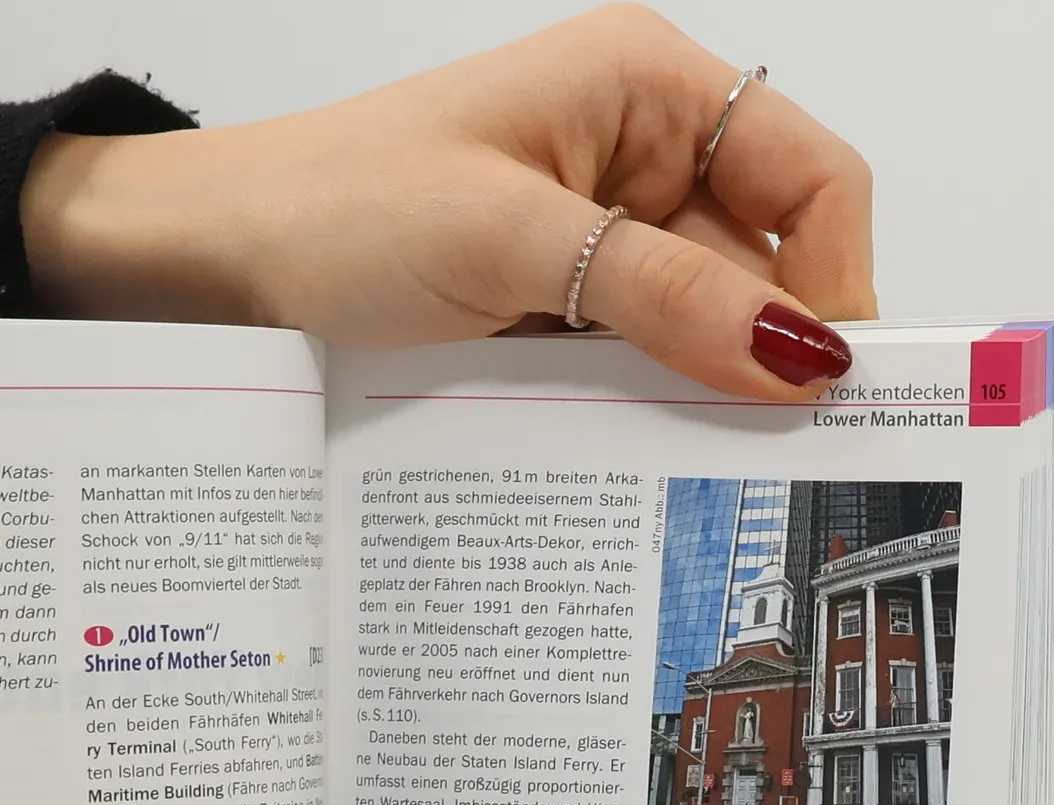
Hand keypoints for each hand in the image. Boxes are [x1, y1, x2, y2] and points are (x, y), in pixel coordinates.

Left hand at [23, 4, 873, 396]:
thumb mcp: (511, 243)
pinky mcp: (552, 309)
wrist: (218, 264)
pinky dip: (634, 408)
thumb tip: (800, 355)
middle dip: (763, 357)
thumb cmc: (339, 209)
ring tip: (687, 466)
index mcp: (646, 90)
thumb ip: (663, 296)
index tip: (828, 386)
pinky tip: (624, 454)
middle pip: (759, 266)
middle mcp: (636, 157)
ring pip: (695, 330)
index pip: (808, 177)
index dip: (836, 277)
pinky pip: (629, 364)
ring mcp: (593, 240)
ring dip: (693, 393)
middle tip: (767, 460)